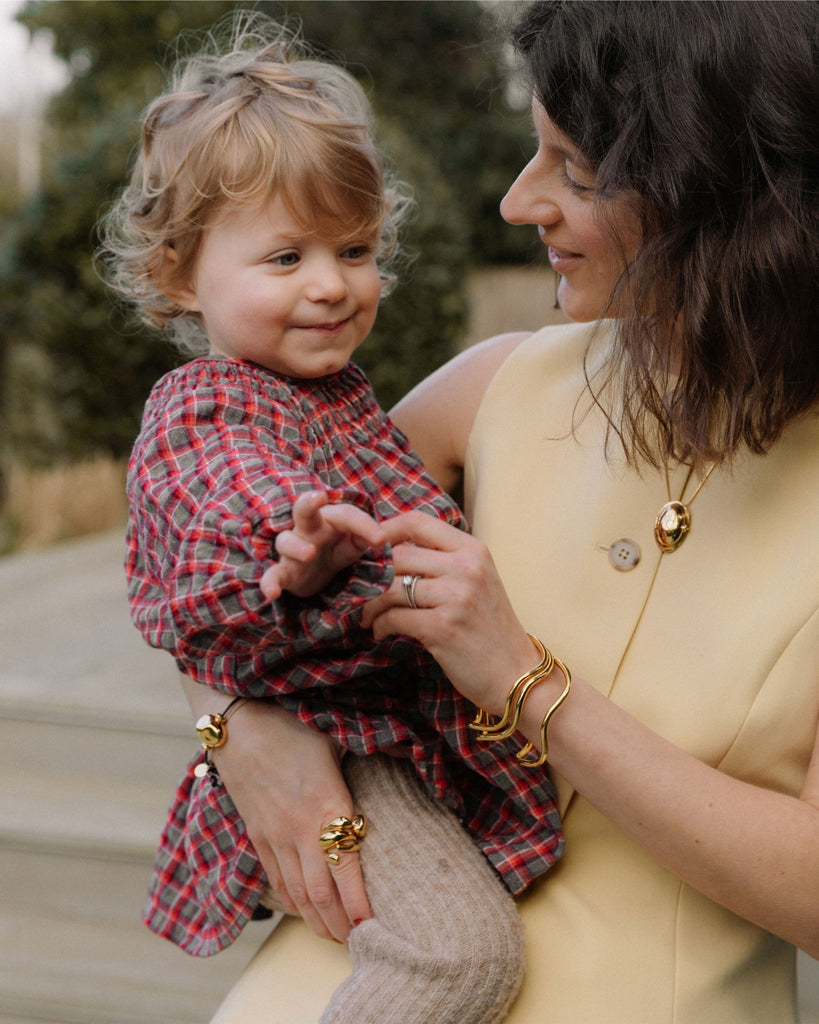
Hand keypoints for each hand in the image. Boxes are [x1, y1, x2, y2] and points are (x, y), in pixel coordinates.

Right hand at [210, 699, 371, 941]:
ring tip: (336, 937)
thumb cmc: (290, 721)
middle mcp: (297, 828)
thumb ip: (378, 743)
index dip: (359, 903)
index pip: (345, 867)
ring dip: (316, 920)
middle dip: (340, 924)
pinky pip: (274, 877)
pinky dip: (291, 901)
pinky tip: (303, 910)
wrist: (235, 719)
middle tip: (360, 944)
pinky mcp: (256, 832)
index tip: (374, 926)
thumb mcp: (337, 731)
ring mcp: (273, 833)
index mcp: (326, 804)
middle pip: (320, 893)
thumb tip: (413, 747)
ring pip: (295, 892)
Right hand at [260, 491, 385, 599]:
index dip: (364, 524)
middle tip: (318, 497)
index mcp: (328, 519)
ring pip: (285, 541)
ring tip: (309, 553)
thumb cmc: (337, 548)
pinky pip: (272, 575)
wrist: (316, 573)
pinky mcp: (284, 573)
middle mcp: (308, 530)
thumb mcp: (355, 542)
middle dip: (309, 502)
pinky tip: (271, 593)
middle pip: (304, 510)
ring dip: (295, 546)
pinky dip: (269, 583)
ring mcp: (293, 550)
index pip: (346, 515)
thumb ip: (366, 536)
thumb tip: (381, 537)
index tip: (381, 539)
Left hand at [360, 511, 535, 715]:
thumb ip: (444, 562)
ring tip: (368, 616)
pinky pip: (394, 617)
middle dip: (371, 575)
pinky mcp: (443, 627)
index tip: (369, 549)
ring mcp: (456, 597)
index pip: (418, 522)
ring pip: (391, 587)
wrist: (516, 674)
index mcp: (473, 550)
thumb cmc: (489, 629)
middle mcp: (467, 568)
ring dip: (370, 604)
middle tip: (361, 590)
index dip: (386, 530)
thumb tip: (392, 550)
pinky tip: (380, 632)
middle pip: (398, 555)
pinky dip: (380, 625)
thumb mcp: (477, 582)